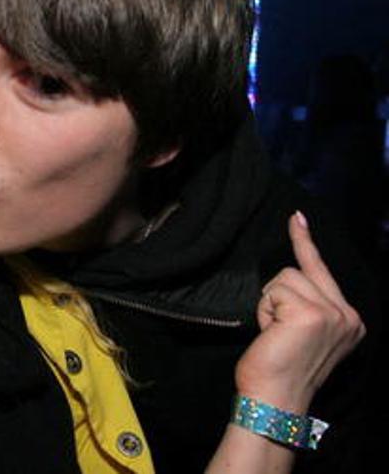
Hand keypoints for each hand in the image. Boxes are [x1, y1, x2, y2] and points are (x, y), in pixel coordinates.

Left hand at [234, 212, 365, 413]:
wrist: (275, 399)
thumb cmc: (280, 368)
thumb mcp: (303, 333)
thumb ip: (307, 306)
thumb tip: (288, 280)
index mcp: (349, 319)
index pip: (322, 269)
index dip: (305, 242)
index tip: (296, 216)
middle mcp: (347, 314)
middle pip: (297, 270)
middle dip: (277, 294)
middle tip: (277, 330)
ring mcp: (331, 312)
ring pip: (283, 278)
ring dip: (270, 304)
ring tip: (276, 334)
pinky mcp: (309, 313)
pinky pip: (273, 291)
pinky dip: (264, 310)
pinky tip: (272, 333)